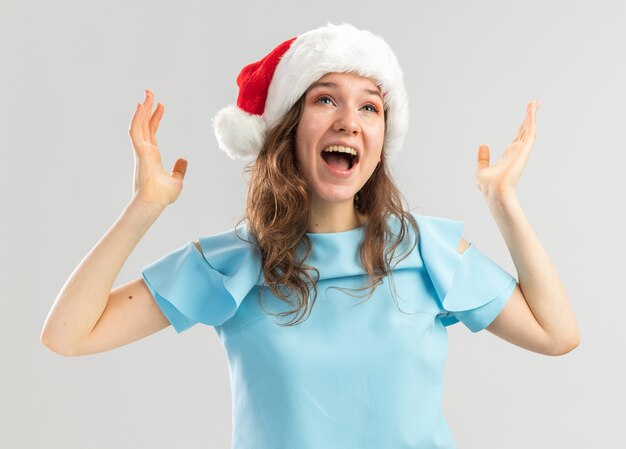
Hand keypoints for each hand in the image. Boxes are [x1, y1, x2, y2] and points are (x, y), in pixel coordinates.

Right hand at [128, 89, 187, 206]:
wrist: (155, 201)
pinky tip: (141, 106)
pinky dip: (138, 118)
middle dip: (147, 108)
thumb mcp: (176, 180)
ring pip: (139, 124)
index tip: (160, 105)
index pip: (152, 132)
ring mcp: (140, 149)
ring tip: (147, 94)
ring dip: (142, 109)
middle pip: (144, 124)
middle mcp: (144, 150)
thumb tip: (183, 160)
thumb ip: (179, 169)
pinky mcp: (139, 150)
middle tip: (150, 93)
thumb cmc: (162, 195)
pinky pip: (136, 130)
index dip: (155, 118)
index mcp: (151, 155)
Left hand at [475, 100, 539, 197]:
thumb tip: (482, 145)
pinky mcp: (524, 150)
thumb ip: (483, 158)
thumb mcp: (481, 169)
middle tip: (534, 103)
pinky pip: (529, 133)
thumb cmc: (488, 185)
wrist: (494, 191)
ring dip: (532, 116)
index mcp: (508, 155)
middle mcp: (517, 151)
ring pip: (529, 129)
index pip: (518, 136)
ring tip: (535, 103)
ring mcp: (521, 150)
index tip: (526, 115)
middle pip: (525, 130)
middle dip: (529, 117)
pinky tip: (531, 112)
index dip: (522, 125)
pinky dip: (531, 122)